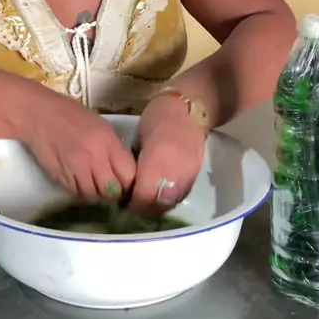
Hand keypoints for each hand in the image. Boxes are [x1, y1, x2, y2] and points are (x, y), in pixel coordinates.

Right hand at [23, 88, 136, 200]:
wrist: (39, 115)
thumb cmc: (71, 115)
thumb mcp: (101, 126)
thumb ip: (113, 148)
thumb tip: (123, 170)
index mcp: (107, 142)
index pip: (128, 174)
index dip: (129, 180)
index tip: (127, 180)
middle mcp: (93, 158)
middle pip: (112, 190)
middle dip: (115, 191)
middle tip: (113, 186)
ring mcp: (75, 170)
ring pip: (94, 196)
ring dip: (98, 194)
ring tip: (96, 184)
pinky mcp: (60, 178)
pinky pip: (77, 193)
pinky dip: (82, 191)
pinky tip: (81, 181)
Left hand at [131, 94, 206, 212]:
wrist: (189, 109)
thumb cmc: (158, 118)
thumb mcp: (140, 139)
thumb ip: (136, 164)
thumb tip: (129, 186)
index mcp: (156, 158)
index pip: (144, 195)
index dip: (132, 204)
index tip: (123, 203)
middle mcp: (174, 171)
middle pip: (158, 205)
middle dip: (144, 209)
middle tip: (133, 206)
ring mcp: (187, 175)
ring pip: (170, 203)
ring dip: (157, 207)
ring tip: (146, 203)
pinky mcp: (195, 175)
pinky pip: (180, 196)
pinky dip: (169, 200)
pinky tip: (160, 195)